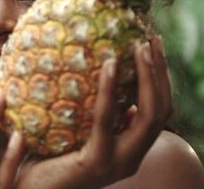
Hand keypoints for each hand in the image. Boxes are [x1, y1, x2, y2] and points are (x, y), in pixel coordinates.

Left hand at [0, 36, 171, 188]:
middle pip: (161, 112)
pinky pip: (107, 121)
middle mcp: (131, 158)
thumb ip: (93, 111)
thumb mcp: (74, 130)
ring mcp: (118, 163)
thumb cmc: (42, 157)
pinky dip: (110, 90)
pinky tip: (108, 64)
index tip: (154, 45)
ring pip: (148, 117)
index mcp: (129, 150)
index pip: (158, 111)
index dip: (161, 78)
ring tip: (138, 47)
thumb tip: (101, 69)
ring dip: (147, 78)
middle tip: (152, 39)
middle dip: (161, 73)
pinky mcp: (97, 163)